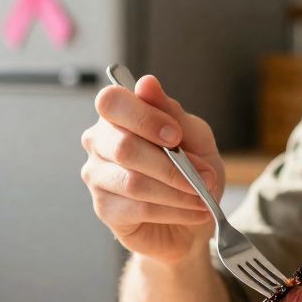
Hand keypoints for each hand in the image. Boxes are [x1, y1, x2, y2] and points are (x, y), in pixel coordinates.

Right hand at [80, 75, 224, 264]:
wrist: (192, 218)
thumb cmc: (190, 172)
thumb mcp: (194, 137)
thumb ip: (172, 112)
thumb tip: (147, 83)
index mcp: (118, 115)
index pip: (112, 102)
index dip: (145, 118)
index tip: (177, 136)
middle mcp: (99, 142)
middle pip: (123, 146)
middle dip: (172, 165)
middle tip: (204, 176)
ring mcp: (97, 176)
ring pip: (133, 182)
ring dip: (177, 191)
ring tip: (203, 197)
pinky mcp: (104, 209)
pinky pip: (138, 208)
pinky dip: (174, 210)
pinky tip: (194, 212)